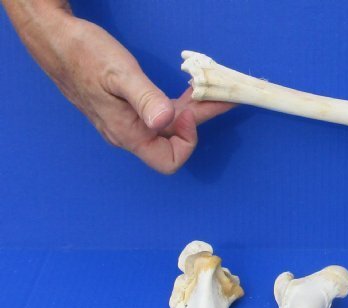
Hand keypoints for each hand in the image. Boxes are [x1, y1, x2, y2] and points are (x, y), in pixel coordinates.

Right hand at [13, 9, 232, 173]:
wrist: (56, 40)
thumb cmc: (84, 54)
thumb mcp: (119, 74)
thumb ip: (144, 99)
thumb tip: (166, 121)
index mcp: (128, 133)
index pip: (169, 161)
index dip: (186, 141)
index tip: (185, 111)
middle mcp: (130, 134)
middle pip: (174, 142)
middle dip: (201, 122)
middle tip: (223, 98)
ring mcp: (130, 122)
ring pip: (170, 126)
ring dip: (195, 111)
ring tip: (216, 93)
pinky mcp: (130, 108)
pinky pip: (161, 113)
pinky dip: (180, 104)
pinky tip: (193, 91)